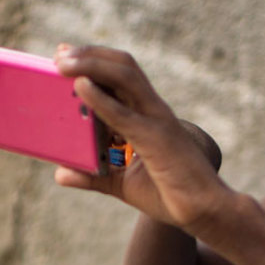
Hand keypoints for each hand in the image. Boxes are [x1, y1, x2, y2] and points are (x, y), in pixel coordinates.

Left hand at [52, 44, 238, 231]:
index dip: (94, 60)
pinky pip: (124, 114)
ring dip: (91, 65)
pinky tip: (80, 87)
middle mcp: (152, 110)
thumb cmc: (169, 195)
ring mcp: (156, 120)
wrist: (206, 212)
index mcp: (147, 116)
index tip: (64, 54)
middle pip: (121, 67)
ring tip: (62, 63)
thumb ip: (93, 176)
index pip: (120, 76)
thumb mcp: (122, 184)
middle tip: (59, 53)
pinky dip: (100, 99)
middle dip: (89, 54)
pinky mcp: (156, 139)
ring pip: (124, 77)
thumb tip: (60, 174)